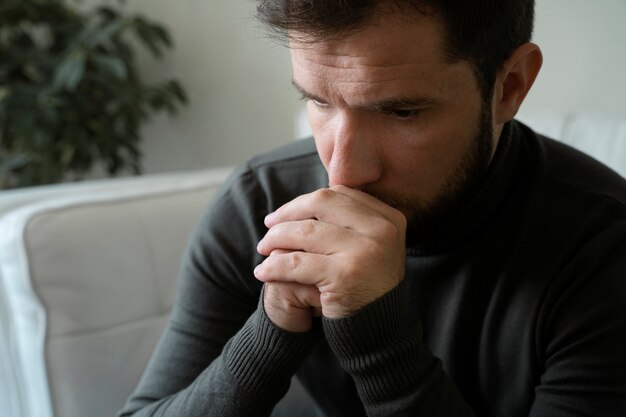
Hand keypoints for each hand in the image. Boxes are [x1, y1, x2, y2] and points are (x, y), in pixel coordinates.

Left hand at [254, 185, 406, 319]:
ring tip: (263, 249)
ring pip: (305, 231)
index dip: (307, 201)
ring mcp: (365, 251)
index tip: (286, 213)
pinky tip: (262, 272)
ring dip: (276, 238)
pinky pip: (296, 262)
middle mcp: (382, 230)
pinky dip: (274, 266)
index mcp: (389, 219)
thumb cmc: (366, 288)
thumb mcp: (369, 249)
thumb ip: (348, 223)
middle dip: (289, 212)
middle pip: (322, 203)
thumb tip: (303, 201)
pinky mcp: (345, 275)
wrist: (379, 334)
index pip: (339, 195)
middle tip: (269, 225)